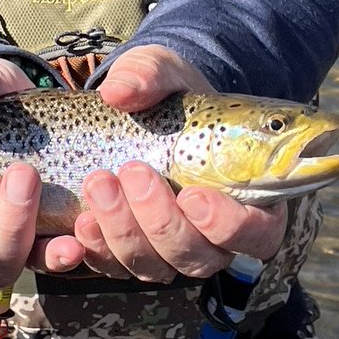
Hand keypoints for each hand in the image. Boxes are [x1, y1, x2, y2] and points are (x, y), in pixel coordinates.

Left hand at [72, 45, 286, 281]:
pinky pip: (114, 267)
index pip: (256, 233)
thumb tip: (118, 91)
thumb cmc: (170, 95)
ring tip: (98, 182)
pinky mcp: (129, 253)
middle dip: (160, 220)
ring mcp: (170, 250)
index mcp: (247, 197)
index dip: (228, 226)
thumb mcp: (165, 72)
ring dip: (123, 229)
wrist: (138, 112)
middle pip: (196, 255)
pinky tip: (82, 221)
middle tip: (133, 172)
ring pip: (153, 266)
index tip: (193, 195)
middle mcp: (213, 236)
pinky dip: (97, 249)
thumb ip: (150, 76)